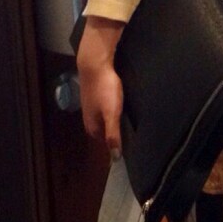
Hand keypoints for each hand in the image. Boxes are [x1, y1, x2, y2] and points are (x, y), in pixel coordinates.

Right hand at [76, 17, 124, 159]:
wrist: (95, 63)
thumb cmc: (104, 89)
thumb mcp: (112, 114)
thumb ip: (113, 135)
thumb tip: (115, 158)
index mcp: (91, 126)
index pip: (104, 142)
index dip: (116, 144)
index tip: (130, 145)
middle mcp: (88, 117)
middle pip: (103, 130)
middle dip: (115, 132)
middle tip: (133, 132)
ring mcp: (90, 105)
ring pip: (104, 117)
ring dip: (114, 119)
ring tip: (129, 119)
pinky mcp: (94, 94)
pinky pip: (104, 106)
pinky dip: (112, 108)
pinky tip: (120, 104)